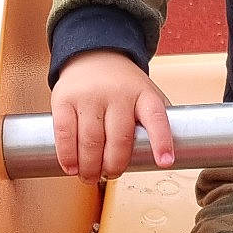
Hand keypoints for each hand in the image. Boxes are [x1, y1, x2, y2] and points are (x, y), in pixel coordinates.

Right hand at [51, 51, 174, 180]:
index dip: (162, 141)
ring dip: (90, 166)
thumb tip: (167, 158)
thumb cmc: (124, 86)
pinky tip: (72, 167)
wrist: (94, 55)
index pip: (156, 118)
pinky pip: (65, 133)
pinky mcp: (64, 99)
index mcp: (143, 95)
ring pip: (90, 140)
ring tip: (90, 177)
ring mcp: (90, 96)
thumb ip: (157, 121)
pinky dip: (68, 155)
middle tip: (111, 176)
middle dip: (114, 166)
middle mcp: (117, 94)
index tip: (165, 162)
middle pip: (118, 139)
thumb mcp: (146, 94)